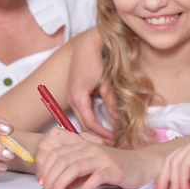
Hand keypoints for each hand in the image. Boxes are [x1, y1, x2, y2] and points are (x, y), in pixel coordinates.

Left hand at [36, 127, 155, 188]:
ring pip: (75, 168)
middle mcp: (91, 148)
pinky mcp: (113, 169)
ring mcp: (102, 157)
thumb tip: (57, 180)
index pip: (58, 153)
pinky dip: (85, 186)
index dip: (46, 168)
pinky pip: (96, 177)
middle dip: (51, 178)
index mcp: (84, 144)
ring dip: (62, 183)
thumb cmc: (114, 165)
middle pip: (63, 161)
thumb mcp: (92, 162)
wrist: (141, 164)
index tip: (42, 182)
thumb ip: (75, 167)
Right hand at [66, 28, 116, 143]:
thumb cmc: (95, 62)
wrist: (85, 47)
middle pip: (84, 124)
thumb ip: (110, 100)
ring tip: (106, 135)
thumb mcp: (105, 82)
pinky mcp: (74, 93)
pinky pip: (81, 112)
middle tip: (111, 142)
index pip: (90, 123)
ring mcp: (72, 97)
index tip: (113, 139)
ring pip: (82, 118)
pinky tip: (100, 123)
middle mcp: (72, 99)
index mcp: (79, 98)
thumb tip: (117, 117)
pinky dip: (90, 119)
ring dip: (93, 128)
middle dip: (96, 135)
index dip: (102, 134)